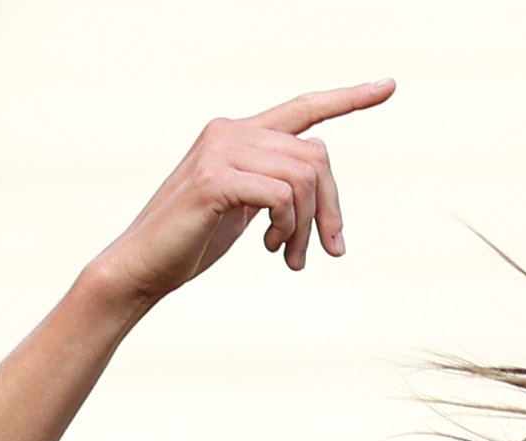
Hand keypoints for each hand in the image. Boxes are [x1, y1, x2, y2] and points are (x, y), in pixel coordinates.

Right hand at [88, 81, 393, 305]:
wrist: (138, 269)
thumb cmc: (186, 243)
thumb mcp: (239, 207)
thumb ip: (270, 185)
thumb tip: (314, 185)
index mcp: (235, 133)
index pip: (302, 108)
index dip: (347, 98)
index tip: (387, 86)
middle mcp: (229, 131)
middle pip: (316, 156)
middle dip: (331, 207)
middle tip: (328, 249)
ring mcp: (220, 152)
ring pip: (304, 179)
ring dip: (308, 225)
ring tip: (290, 256)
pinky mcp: (214, 180)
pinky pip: (282, 196)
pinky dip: (288, 226)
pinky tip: (273, 247)